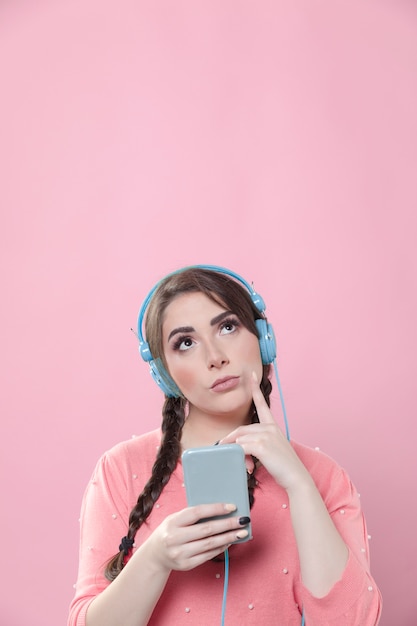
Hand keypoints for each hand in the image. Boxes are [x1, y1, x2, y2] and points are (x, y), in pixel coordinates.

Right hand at [146, 503, 249, 572]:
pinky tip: (230, 542)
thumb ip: (193, 515)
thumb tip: (221, 510)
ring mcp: (180, 553)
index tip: (232, 507)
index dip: (216, 509)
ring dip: (228, 537)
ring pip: (210, 544)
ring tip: (241, 532)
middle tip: (243, 520)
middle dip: (228, 524)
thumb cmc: (170, 531)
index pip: (197, 512)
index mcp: (172, 522)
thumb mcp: (175, 519)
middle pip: (207, 529)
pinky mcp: (186, 565)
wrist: (155, 555)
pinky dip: (221, 547)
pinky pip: (208, 555)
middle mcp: (175, 538)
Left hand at [219, 372, 309, 490]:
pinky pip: (241, 448)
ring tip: (246, 467)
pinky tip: (247, 465)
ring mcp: (266, 435)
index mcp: (273, 426)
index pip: (262, 404)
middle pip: (240, 430)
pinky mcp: (262, 445)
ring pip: (240, 440)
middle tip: (225, 452)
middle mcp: (270, 428)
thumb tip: (239, 447)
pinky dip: (240, 456)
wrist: (296, 478)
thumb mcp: (270, 451)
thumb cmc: (284, 467)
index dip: (256, 388)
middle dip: (230, 442)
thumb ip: (255, 444)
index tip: (252, 374)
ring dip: (237, 454)